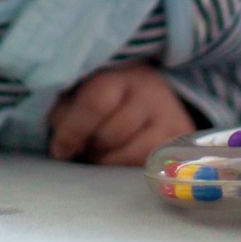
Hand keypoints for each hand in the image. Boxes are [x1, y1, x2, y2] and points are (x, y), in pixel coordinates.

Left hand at [48, 64, 196, 166]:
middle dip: (91, 148)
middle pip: (110, 135)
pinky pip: (146, 167)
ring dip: (108, 161)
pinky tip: (123, 157)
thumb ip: (67, 112)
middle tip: (86, 147)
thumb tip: (61, 147)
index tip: (60, 149)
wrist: (155, 95)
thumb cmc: (110, 96)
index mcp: (121, 74)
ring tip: (104, 152)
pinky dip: (128, 167)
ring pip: (128, 155)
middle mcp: (150, 91)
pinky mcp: (180, 141)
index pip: (96, 104)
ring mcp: (170, 116)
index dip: (72, 130)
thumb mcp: (85, 92)